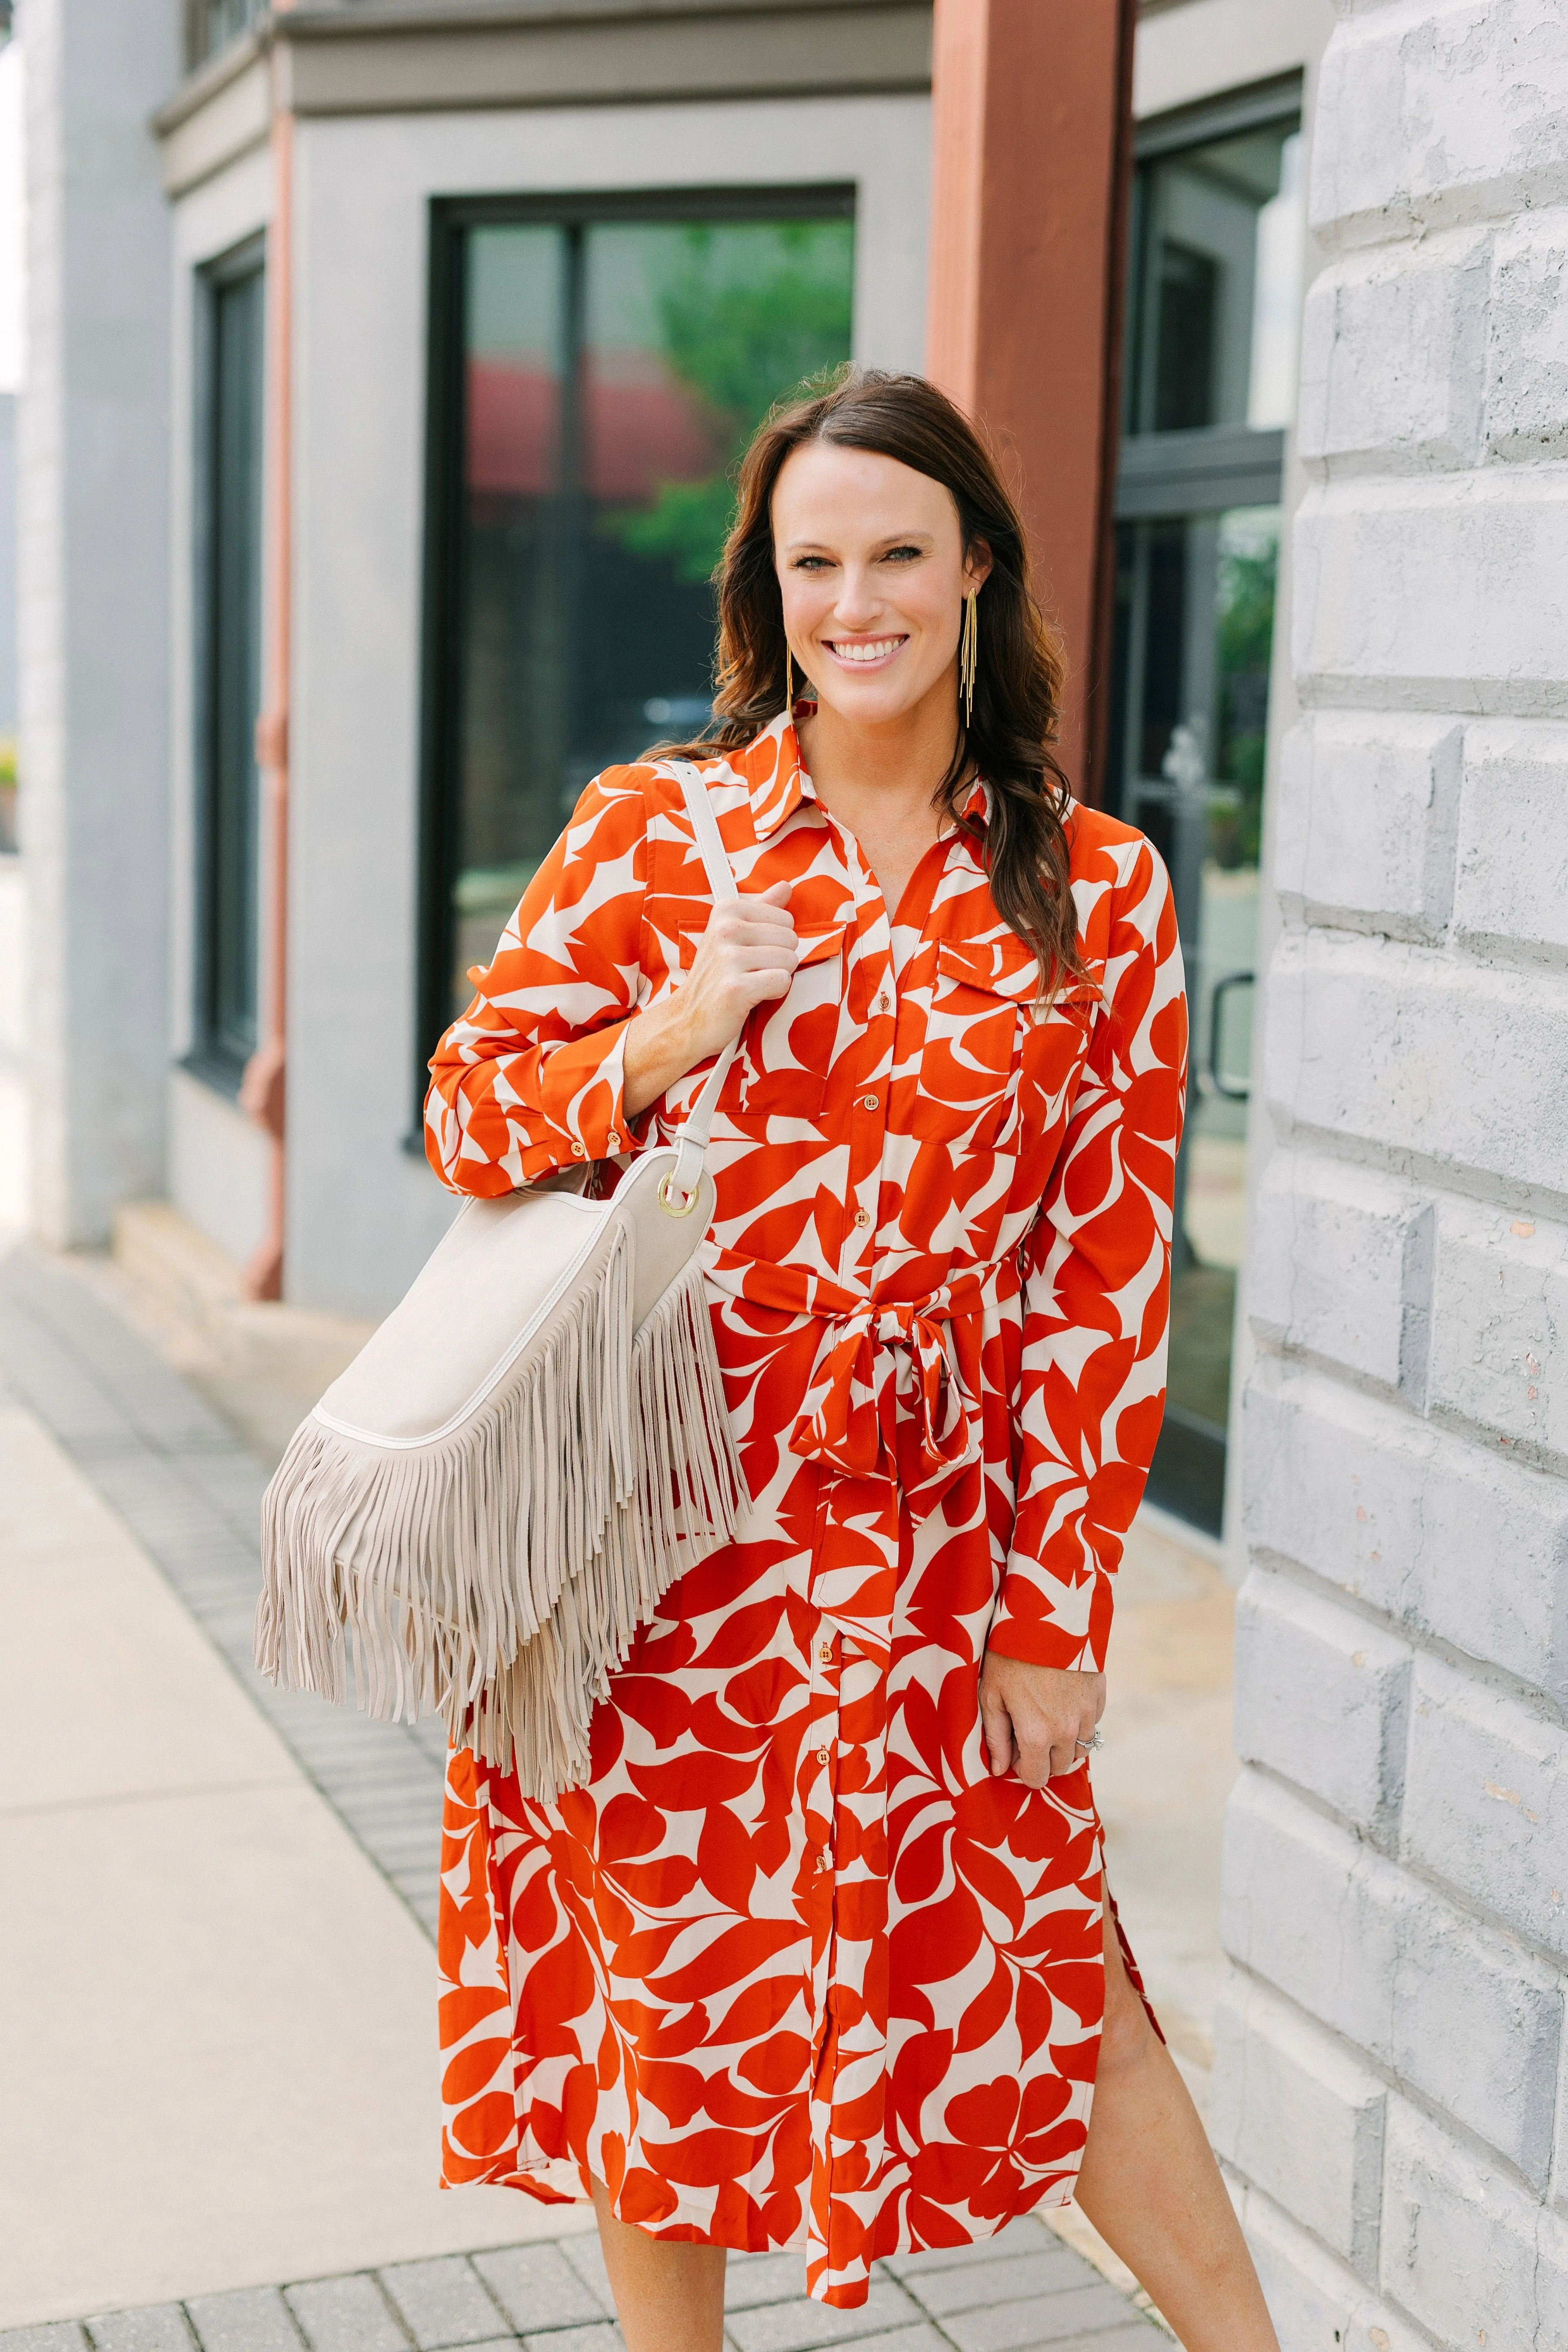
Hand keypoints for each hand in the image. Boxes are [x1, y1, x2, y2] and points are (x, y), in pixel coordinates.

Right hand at [623, 881, 795, 1115]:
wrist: (687, 1019)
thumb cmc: (716, 976)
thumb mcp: (733, 935)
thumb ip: (762, 909)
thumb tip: (786, 885)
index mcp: (726, 910)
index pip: (786, 919)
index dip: (775, 941)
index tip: (751, 953)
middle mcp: (726, 930)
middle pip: (791, 939)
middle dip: (779, 959)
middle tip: (751, 972)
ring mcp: (729, 959)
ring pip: (790, 961)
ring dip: (776, 977)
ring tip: (751, 983)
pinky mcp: (735, 988)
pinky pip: (782, 982)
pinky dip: (774, 993)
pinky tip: (753, 996)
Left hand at [978, 1650, 1104, 1786]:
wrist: (1046, 1618)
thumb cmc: (1009, 1655)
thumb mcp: (991, 1695)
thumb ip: (996, 1738)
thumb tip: (999, 1770)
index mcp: (1037, 1736)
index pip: (1037, 1778)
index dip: (1023, 1768)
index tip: (1015, 1749)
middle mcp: (1066, 1732)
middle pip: (1060, 1767)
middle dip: (1043, 1758)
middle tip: (1029, 1732)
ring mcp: (1087, 1715)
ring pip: (1080, 1749)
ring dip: (1064, 1744)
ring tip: (1048, 1718)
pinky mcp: (1099, 1696)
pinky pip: (1093, 1725)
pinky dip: (1079, 1723)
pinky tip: (1063, 1702)